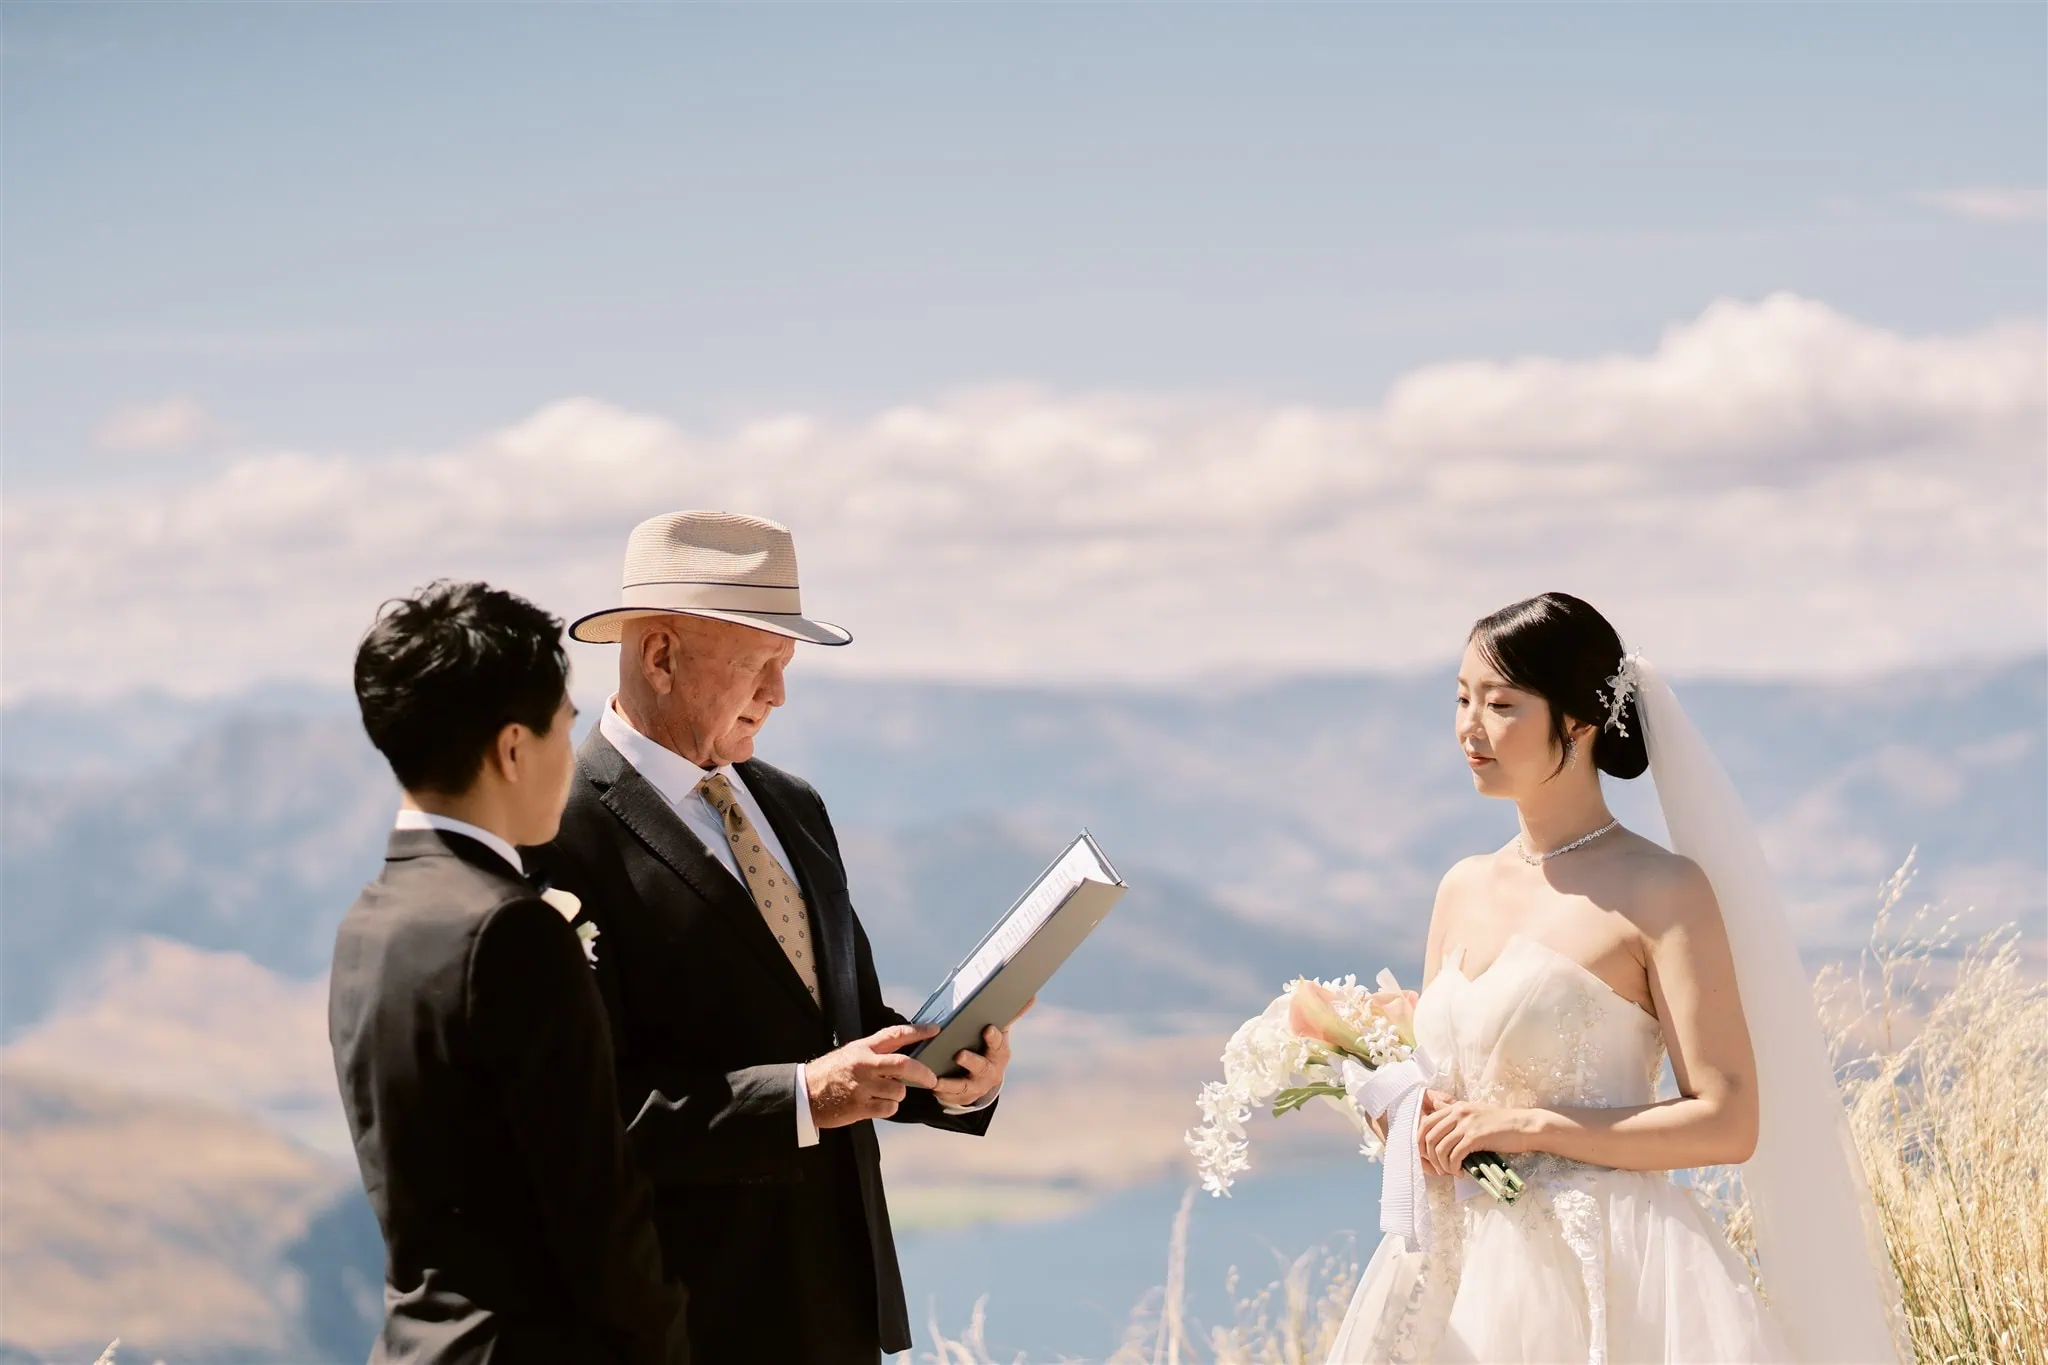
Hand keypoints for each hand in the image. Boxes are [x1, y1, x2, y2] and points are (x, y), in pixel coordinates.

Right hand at [806, 1023, 939, 1128]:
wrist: (805, 1094)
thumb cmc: (831, 1072)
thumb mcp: (851, 1053)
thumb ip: (875, 1053)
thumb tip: (904, 1057)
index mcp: (863, 1048)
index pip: (895, 1035)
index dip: (917, 1031)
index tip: (935, 1030)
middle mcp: (864, 1065)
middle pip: (904, 1065)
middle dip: (923, 1072)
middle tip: (932, 1078)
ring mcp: (862, 1086)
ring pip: (898, 1090)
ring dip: (898, 1094)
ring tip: (886, 1093)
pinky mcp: (860, 1107)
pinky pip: (889, 1108)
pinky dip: (889, 1108)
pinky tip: (878, 1105)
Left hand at [931, 996, 1031, 1109]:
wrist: (983, 1079)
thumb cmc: (988, 1048)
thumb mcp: (999, 1034)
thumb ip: (1010, 1016)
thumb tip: (1031, 996)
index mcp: (999, 1053)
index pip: (997, 1045)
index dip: (993, 1038)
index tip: (987, 1029)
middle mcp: (990, 1071)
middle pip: (982, 1067)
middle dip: (971, 1061)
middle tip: (959, 1054)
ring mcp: (976, 1086)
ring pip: (963, 1085)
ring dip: (951, 1082)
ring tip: (937, 1077)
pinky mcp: (961, 1096)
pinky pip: (949, 1095)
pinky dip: (941, 1091)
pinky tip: (930, 1084)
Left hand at [1414, 1091, 1538, 1175]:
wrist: (1524, 1126)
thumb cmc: (1501, 1123)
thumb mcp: (1475, 1112)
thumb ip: (1455, 1111)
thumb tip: (1435, 1106)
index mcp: (1455, 1107)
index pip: (1425, 1123)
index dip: (1421, 1143)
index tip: (1428, 1156)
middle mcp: (1458, 1113)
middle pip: (1428, 1137)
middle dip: (1429, 1157)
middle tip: (1439, 1169)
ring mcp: (1466, 1124)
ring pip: (1439, 1148)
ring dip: (1442, 1165)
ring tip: (1452, 1172)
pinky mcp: (1475, 1137)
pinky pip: (1454, 1155)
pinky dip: (1454, 1167)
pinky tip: (1461, 1172)